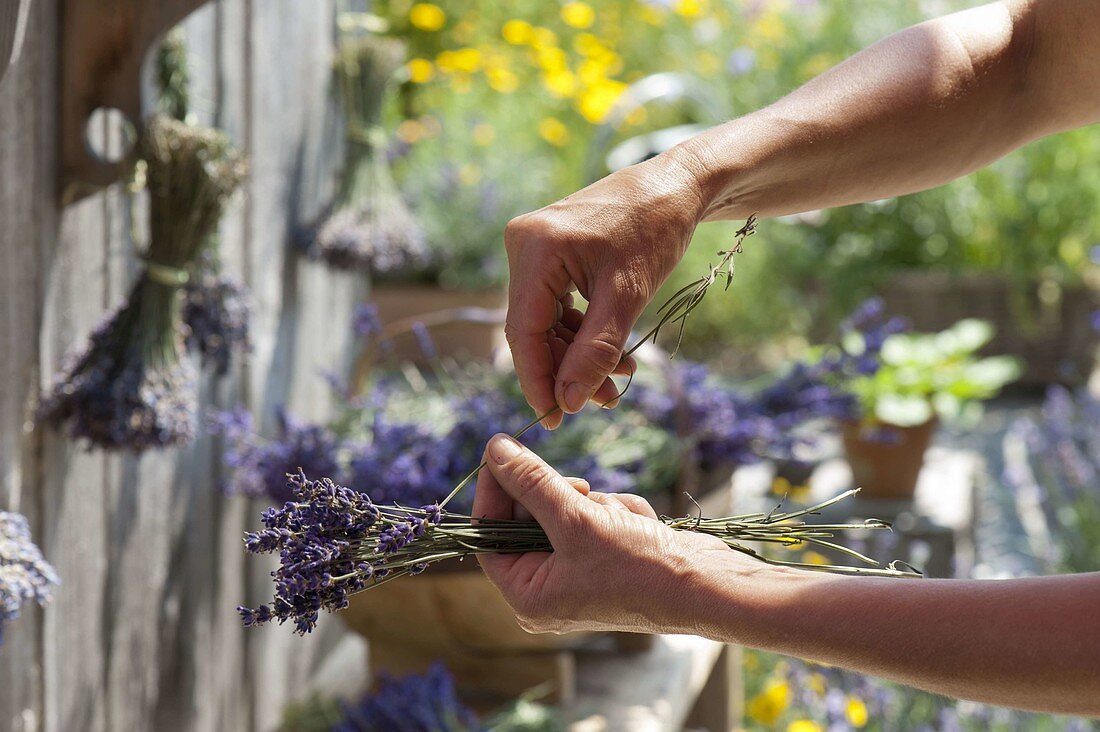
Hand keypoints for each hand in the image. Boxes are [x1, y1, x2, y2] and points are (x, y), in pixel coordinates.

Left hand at [473, 433, 730, 634]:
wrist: (708, 585)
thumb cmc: (639, 567)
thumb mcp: (577, 519)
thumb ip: (531, 482)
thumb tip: (494, 450)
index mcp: (528, 597)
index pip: (490, 534)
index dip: (496, 490)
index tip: (504, 451)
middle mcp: (549, 590)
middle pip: (529, 519)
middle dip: (560, 497)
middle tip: (586, 493)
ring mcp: (580, 576)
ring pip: (566, 511)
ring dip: (596, 504)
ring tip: (621, 520)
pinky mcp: (609, 560)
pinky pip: (597, 518)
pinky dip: (617, 512)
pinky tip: (639, 527)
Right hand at [503, 151, 706, 427]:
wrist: (676, 186)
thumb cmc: (656, 230)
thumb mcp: (628, 297)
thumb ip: (596, 351)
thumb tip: (568, 402)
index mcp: (536, 249)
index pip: (524, 331)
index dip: (536, 380)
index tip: (552, 421)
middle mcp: (523, 244)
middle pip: (533, 329)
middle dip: (566, 370)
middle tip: (602, 402)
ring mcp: (533, 247)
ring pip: (546, 322)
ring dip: (578, 356)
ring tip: (619, 382)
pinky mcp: (547, 253)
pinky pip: (555, 305)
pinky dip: (582, 333)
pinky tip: (615, 355)